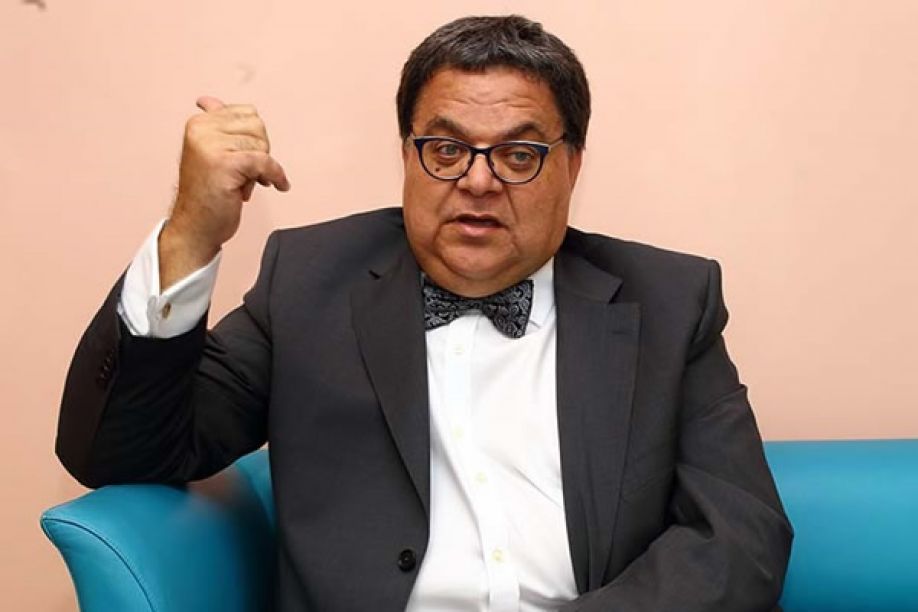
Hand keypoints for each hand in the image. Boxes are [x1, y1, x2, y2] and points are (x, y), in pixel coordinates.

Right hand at [159, 96, 289, 288]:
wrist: (196, 227)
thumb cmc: (206, 193)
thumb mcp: (209, 151)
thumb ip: (215, 125)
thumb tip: (209, 100)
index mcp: (198, 123)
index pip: (248, 113)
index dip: (254, 139)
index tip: (243, 159)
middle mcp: (201, 129)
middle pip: (258, 126)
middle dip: (259, 151)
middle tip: (244, 174)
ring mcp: (211, 145)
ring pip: (262, 145)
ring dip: (261, 168)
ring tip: (243, 183)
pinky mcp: (225, 163)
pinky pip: (265, 162)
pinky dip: (275, 176)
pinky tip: (276, 186)